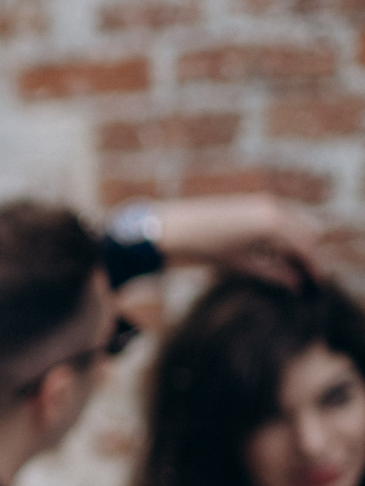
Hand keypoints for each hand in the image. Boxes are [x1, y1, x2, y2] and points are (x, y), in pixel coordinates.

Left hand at [151, 194, 321, 287]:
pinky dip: (283, 233)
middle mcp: (273, 207)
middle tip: (300, 277)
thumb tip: (296, 285)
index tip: (315, 284)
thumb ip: (273, 274)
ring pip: (296, 223)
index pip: (306, 247)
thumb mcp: (242, 264)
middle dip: (307, 254)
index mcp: (273, 224)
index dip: (312, 267)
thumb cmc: (204, 247)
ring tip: (285, 267)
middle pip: (308, 233)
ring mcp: (263, 201)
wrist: (171, 227)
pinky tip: (271, 251)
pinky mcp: (253, 200)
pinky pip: (281, 217)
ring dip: (295, 243)